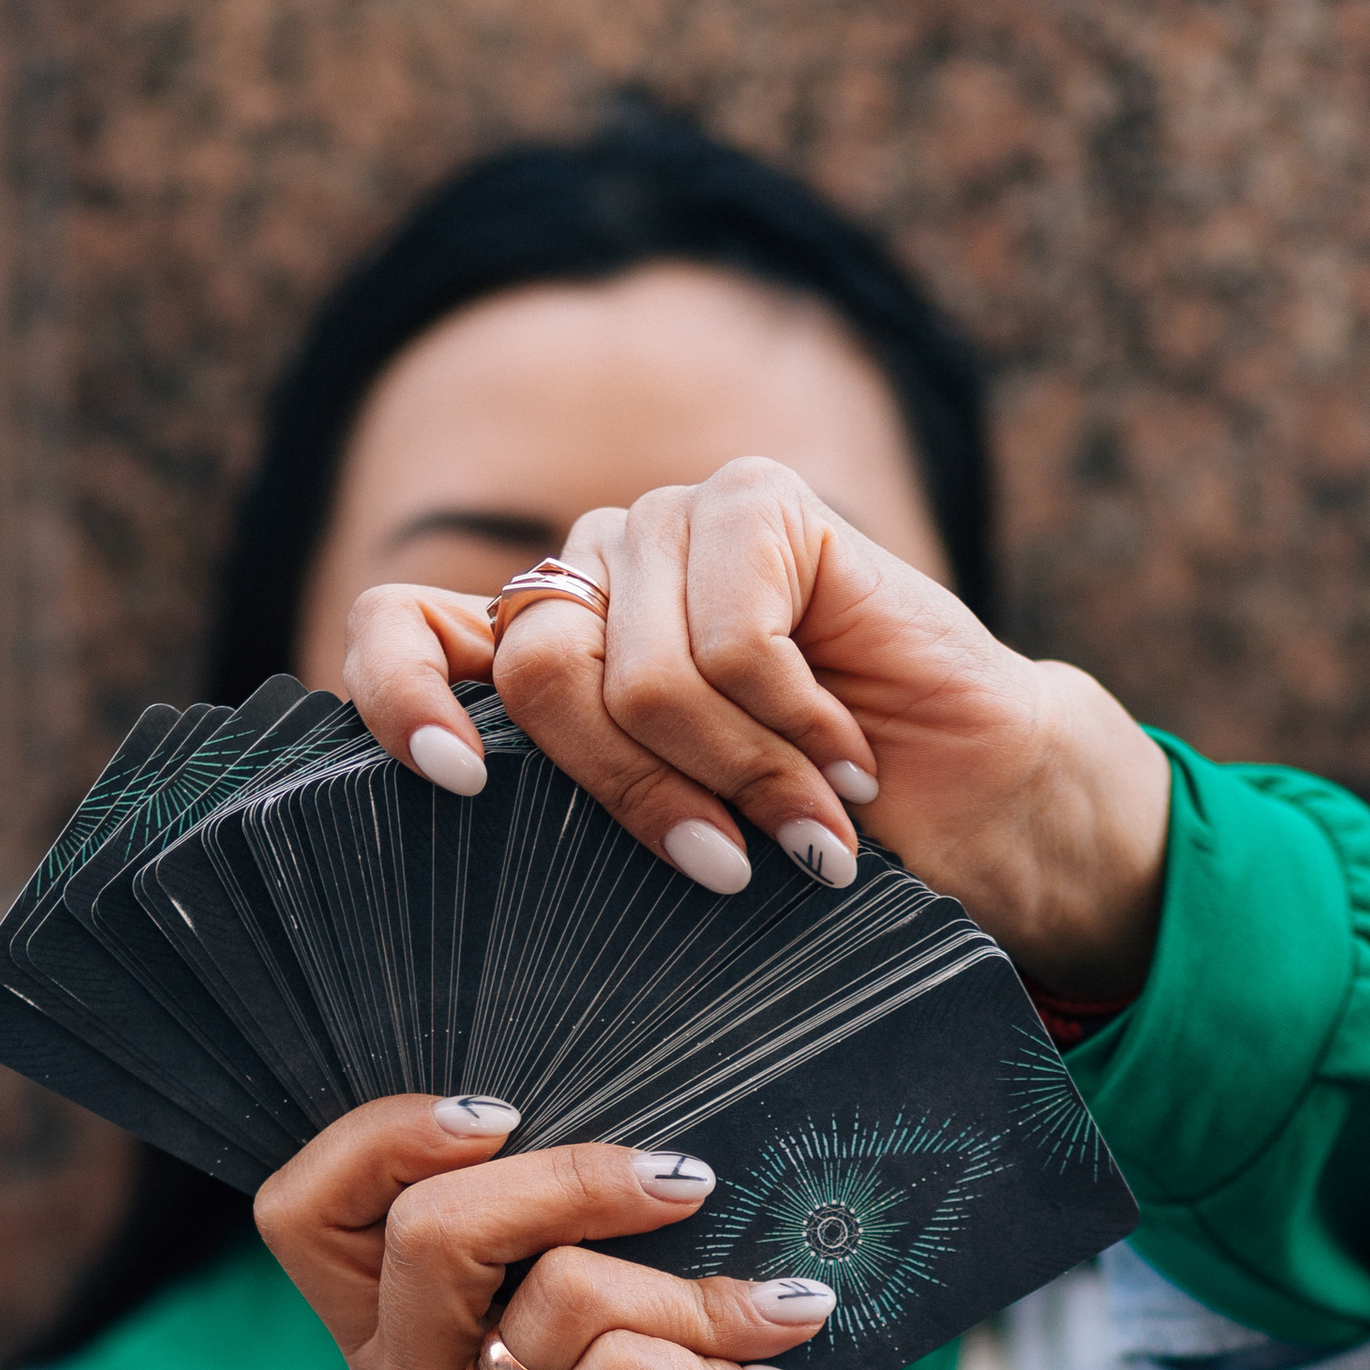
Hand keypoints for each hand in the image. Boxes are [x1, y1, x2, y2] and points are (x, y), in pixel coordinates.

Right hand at [255, 1095, 869, 1369]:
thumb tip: (621, 1118)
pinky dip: (712, 1367)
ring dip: (692, 1292)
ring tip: (770, 1316)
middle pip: (430, 1232)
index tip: (506, 1112)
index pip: (305, 1215)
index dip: (383, 1138)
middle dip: (574, 1179)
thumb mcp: (618, 1275)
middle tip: (688, 1183)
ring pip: (556, 1299)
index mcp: (396, 1336)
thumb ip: (565, 1217)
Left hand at [343, 458, 1169, 1000]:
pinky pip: (734, 642)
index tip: (450, 781)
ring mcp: (668, 525)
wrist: (969, 804)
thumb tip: (463, 808)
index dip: (401, 693)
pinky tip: (846, 761)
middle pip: (541, 673)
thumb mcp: (664, 834)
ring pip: (641, 675)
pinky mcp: (756, 501)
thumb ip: (563, 802)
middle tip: (724, 867)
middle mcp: (588, 572)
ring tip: (807, 826)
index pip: (400, 627)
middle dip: (638, 794)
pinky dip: (795, 729)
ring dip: (740, 778)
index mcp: (538, 650)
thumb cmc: (806, 840)